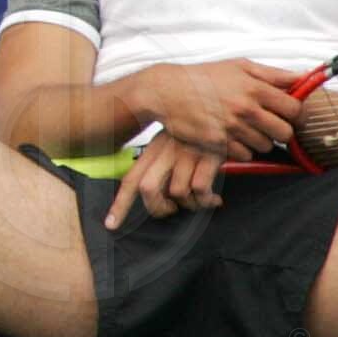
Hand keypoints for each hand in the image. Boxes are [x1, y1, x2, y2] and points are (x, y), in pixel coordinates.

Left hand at [105, 134, 227, 228]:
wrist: (226, 111)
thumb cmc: (200, 134)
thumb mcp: (174, 143)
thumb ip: (161, 167)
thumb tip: (154, 197)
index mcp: (154, 149)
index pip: (130, 180)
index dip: (120, 205)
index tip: (111, 224)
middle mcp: (167, 151)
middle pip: (148, 189)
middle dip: (158, 209)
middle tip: (171, 210)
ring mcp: (187, 152)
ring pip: (177, 193)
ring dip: (190, 204)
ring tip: (200, 200)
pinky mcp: (208, 155)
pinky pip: (201, 189)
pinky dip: (207, 200)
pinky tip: (214, 199)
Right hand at [132, 59, 301, 158]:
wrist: (167, 91)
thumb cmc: (204, 77)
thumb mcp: (239, 66)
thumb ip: (272, 74)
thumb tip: (302, 77)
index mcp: (255, 88)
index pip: (295, 110)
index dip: (296, 115)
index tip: (289, 115)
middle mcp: (246, 109)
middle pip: (284, 133)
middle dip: (280, 131)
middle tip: (270, 125)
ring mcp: (232, 128)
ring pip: (265, 146)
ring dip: (260, 141)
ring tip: (248, 130)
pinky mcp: (218, 143)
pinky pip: (244, 155)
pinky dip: (242, 150)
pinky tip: (233, 138)